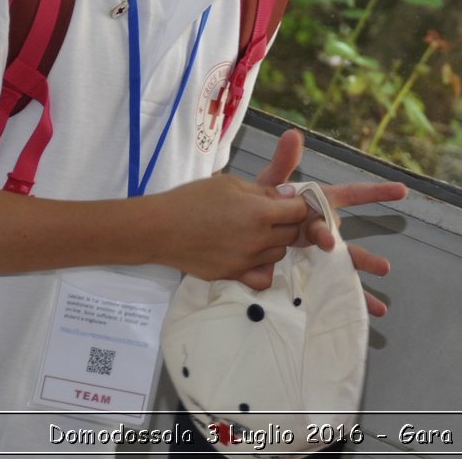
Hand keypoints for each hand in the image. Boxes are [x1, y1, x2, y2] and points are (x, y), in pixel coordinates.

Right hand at [147, 169, 315, 282]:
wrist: (161, 229)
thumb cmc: (193, 199)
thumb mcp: (231, 184)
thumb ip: (265, 192)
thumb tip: (290, 197)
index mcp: (260, 213)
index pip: (299, 212)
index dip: (297, 205)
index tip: (287, 202)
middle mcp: (258, 240)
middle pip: (292, 234)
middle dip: (288, 223)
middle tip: (271, 215)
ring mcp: (247, 261)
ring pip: (279, 255)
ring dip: (275, 243)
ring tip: (255, 232)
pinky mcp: (234, 275)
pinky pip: (263, 277)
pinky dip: (263, 268)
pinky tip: (252, 256)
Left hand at [240, 129, 408, 315]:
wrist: (230, 233)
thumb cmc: (253, 206)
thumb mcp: (266, 185)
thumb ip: (282, 163)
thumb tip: (292, 134)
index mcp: (314, 206)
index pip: (348, 196)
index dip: (374, 193)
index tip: (401, 191)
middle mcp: (319, 230)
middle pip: (344, 240)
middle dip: (362, 253)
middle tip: (377, 264)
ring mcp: (312, 254)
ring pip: (342, 265)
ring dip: (361, 276)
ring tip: (381, 289)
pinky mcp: (302, 272)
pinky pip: (326, 287)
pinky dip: (347, 299)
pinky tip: (367, 312)